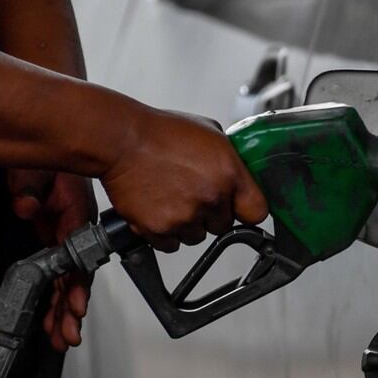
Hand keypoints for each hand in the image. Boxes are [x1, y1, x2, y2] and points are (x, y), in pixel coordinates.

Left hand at [9, 169, 97, 351]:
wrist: (46, 152)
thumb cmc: (48, 158)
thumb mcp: (34, 168)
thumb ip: (29, 188)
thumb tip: (26, 207)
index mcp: (79, 216)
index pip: (81, 257)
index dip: (79, 285)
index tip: (77, 307)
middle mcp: (77, 232)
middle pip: (77, 278)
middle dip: (73, 309)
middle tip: (68, 335)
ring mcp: (66, 239)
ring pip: (68, 281)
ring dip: (65, 310)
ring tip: (61, 337)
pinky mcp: (55, 241)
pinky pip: (57, 274)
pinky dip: (54, 297)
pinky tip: (50, 318)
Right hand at [100, 109, 267, 251]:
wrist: (121, 140)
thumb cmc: (160, 133)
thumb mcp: (209, 133)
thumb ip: (229, 160)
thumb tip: (239, 176)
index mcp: (229, 173)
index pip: (257, 212)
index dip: (246, 210)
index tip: (239, 209)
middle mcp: (211, 198)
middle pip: (223, 226)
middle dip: (211, 214)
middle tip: (191, 193)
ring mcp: (186, 216)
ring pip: (196, 236)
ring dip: (187, 224)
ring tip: (170, 197)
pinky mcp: (160, 229)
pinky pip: (171, 244)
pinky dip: (164, 232)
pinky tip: (157, 208)